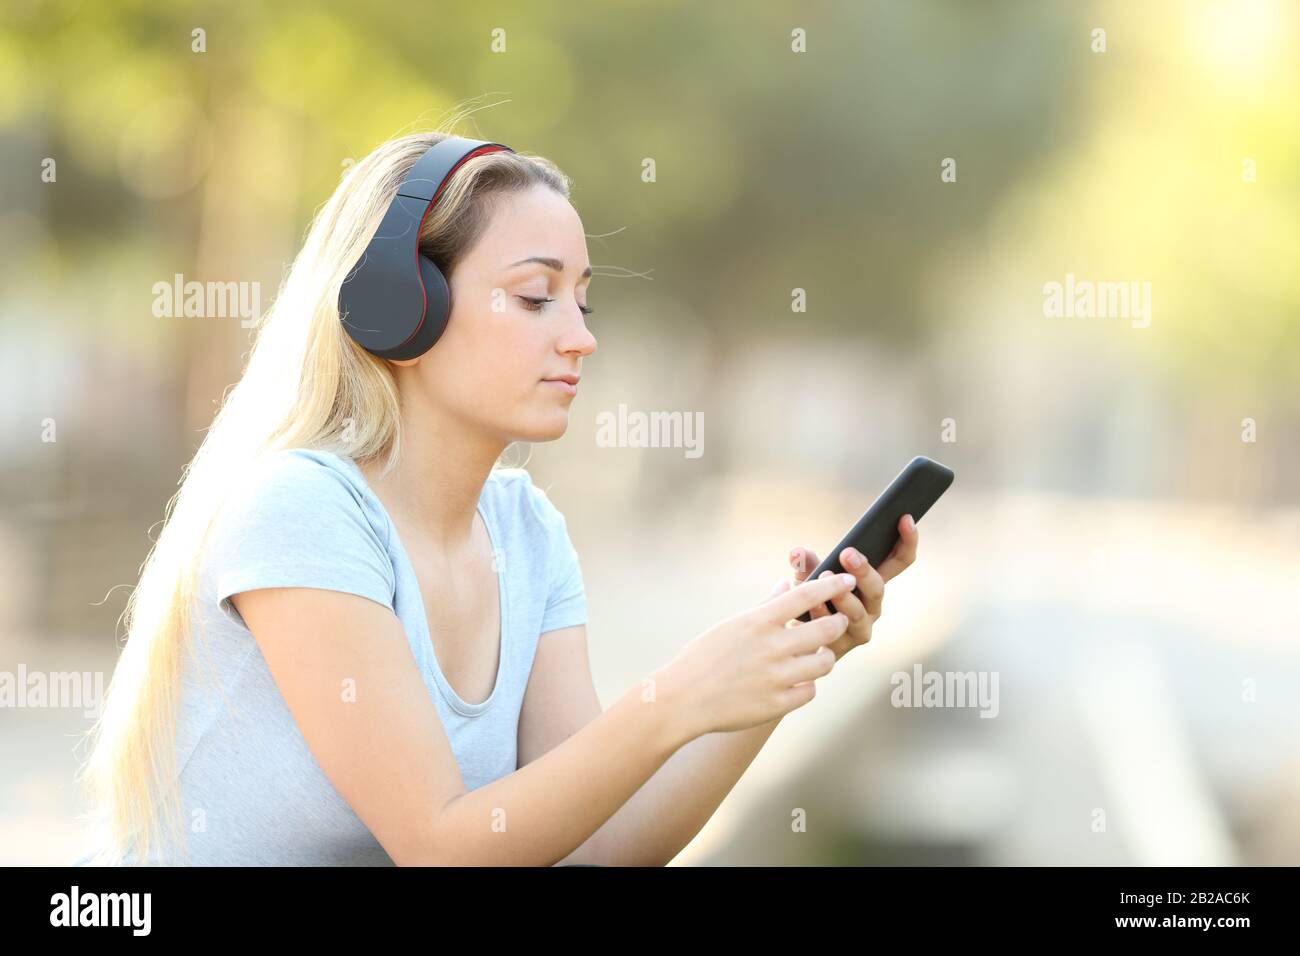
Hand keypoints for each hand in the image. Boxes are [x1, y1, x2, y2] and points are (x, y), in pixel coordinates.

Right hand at [657, 573, 859, 736]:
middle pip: (826, 629)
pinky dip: (808, 684)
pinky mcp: (777, 704)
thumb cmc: (703, 657)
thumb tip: (786, 583)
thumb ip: (765, 606)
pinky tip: (799, 680)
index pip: (806, 595)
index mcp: (758, 622)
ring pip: (825, 662)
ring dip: (826, 656)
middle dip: (838, 622)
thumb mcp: (732, 625)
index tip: (848, 580)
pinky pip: (810, 691)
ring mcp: (776, 677)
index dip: (833, 585)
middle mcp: (771, 647)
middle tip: (838, 621)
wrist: (683, 700)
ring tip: (818, 654)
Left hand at [771, 514, 919, 660]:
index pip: (900, 560)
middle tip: (848, 554)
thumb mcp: (809, 577)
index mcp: (872, 583)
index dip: (907, 541)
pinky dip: (824, 615)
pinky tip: (813, 606)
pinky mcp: (844, 646)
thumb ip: (807, 564)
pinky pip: (837, 630)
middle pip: (878, 587)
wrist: (797, 639)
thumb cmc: (810, 601)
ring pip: (860, 611)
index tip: (904, 518)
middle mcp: (872, 605)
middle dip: (864, 570)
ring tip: (826, 577)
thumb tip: (798, 551)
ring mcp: (860, 627)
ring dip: (844, 595)